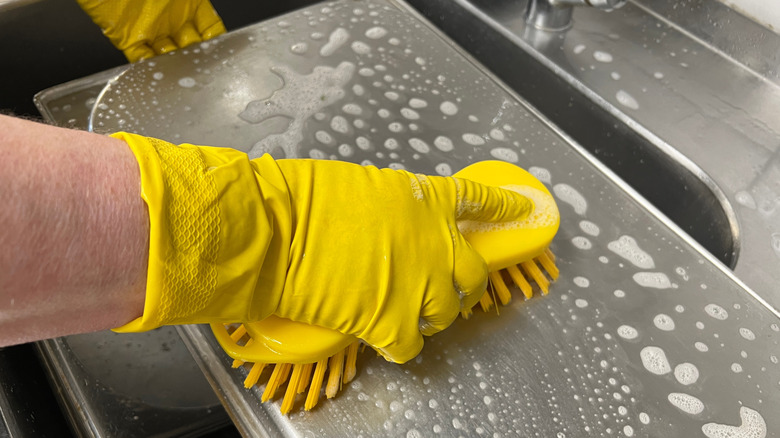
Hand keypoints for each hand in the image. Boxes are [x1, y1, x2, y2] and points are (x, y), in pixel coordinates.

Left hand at [77, 0, 225, 61]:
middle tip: (202, 70)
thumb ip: (201, 11)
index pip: (210, 28)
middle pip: (190, 47)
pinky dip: (148, 67)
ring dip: (174, 65)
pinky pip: (140, 58)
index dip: (218, 41)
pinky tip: (158, 72)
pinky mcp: (126, 38)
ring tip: (182, 75)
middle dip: (196, 58)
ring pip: (168, 55)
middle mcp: (171, 18)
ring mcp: (150, 29)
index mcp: (188, 3)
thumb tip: (216, 30)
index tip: (224, 55)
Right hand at [270, 159, 530, 362]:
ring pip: (448, 313)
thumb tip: (396, 230)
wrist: (279, 233)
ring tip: (404, 313)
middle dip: (465, 284)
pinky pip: (412, 346)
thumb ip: (396, 210)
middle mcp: (438, 244)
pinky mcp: (396, 323)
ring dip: (431, 315)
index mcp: (429, 201)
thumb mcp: (364, 188)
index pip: (481, 203)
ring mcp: (422, 286)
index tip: (521, 211)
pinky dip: (398, 343)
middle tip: (445, 289)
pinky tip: (380, 336)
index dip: (503, 209)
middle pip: (475, 274)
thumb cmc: (306, 200)